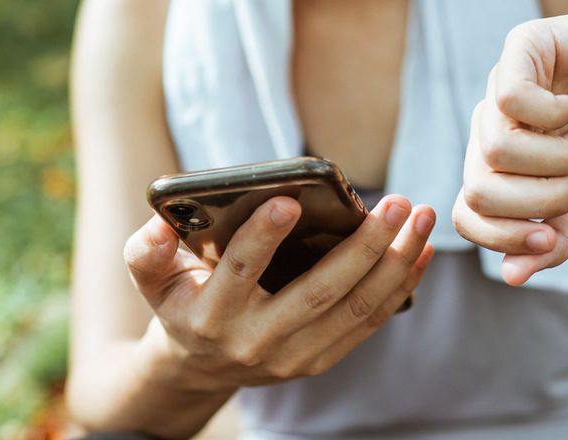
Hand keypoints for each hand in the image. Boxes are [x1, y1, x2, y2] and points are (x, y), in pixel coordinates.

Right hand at [123, 195, 434, 388]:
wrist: (197, 366)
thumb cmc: (181, 301)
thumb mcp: (152, 277)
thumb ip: (147, 250)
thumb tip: (161, 221)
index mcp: (209, 316)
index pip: (238, 272)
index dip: (262, 237)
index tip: (290, 200)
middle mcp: (254, 342)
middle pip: (317, 293)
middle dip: (362, 247)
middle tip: (396, 203)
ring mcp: (291, 357)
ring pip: (354, 309)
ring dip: (395, 263)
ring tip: (419, 219)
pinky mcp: (318, 361)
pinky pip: (367, 323)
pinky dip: (399, 287)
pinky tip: (420, 251)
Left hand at [454, 0, 567, 285]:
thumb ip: (559, 240)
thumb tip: (511, 276)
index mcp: (501, 167)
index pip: (468, 214)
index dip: (504, 236)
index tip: (552, 235)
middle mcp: (491, 127)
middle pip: (479, 188)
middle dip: (541, 200)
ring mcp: (500, 87)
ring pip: (495, 149)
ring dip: (556, 158)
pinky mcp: (520, 48)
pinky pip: (510, 99)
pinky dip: (555, 115)